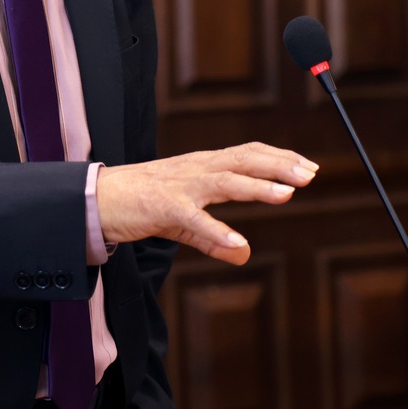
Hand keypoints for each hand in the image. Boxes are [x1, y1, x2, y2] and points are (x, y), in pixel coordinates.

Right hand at [95, 143, 317, 265]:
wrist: (97, 200)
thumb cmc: (140, 204)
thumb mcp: (182, 222)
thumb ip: (213, 239)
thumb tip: (244, 254)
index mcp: (202, 167)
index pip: (246, 154)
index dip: (278, 158)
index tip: (308, 167)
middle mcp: (196, 169)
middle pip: (243, 160)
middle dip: (279, 165)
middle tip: (310, 174)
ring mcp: (180, 186)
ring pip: (225, 181)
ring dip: (258, 187)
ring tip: (287, 195)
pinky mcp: (163, 207)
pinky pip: (194, 220)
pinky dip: (217, 230)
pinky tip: (239, 243)